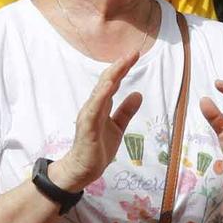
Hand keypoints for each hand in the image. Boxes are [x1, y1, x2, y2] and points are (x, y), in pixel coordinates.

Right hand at [53, 53, 142, 190]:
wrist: (84, 169)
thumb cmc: (98, 147)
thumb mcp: (118, 127)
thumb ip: (126, 111)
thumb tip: (138, 94)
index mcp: (101, 105)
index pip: (112, 82)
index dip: (123, 68)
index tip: (134, 54)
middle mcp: (93, 106)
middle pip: (106, 82)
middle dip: (119, 67)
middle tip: (132, 53)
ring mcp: (89, 115)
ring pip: (99, 92)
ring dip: (110, 77)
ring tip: (121, 64)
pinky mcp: (87, 127)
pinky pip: (94, 110)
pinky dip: (100, 97)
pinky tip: (108, 87)